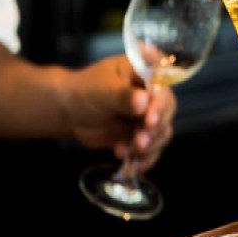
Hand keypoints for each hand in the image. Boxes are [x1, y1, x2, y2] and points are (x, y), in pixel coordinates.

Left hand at [61, 54, 176, 172]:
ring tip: (125, 152)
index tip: (150, 119)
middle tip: (139, 142)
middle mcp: (153, 91)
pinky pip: (154, 148)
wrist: (70, 111)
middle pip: (166, 110)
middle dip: (154, 129)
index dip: (160, 103)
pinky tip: (132, 166)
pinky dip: (144, 159)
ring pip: (162, 131)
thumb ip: (122, 95)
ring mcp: (150, 113)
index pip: (162, 84)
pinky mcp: (145, 133)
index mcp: (145, 70)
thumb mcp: (102, 89)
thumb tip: (143, 101)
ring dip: (148, 146)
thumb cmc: (85, 90)